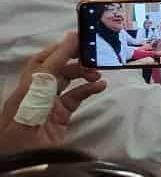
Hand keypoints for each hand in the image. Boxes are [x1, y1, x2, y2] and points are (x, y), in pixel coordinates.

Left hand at [0, 33, 105, 152]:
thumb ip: (48, 73)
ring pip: (67, 81)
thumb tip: (66, 43)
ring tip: (98, 74)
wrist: (19, 165)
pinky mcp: (59, 117)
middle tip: (95, 54)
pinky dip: (88, 90)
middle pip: (56, 68)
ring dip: (84, 73)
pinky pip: (75, 98)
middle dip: (75, 58)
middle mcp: (37, 94)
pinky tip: (100, 86)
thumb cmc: (20, 135)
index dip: (61, 48)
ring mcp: (48, 105)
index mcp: (26, 89)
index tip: (80, 37)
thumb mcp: (33, 101)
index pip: (43, 61)